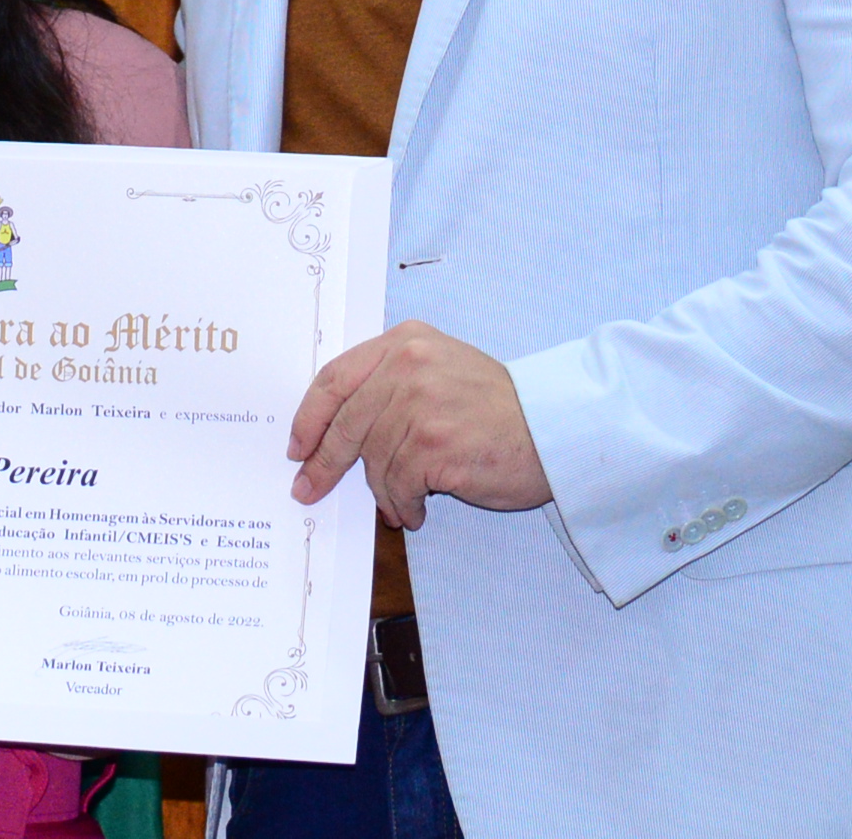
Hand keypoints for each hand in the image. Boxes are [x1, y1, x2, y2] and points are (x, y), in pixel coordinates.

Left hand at [287, 320, 552, 527]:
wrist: (554, 429)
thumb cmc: (498, 409)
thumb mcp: (440, 371)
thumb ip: (390, 385)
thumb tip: (334, 431)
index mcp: (404, 342)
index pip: (335, 378)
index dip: (309, 416)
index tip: (297, 445)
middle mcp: (407, 366)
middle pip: (344, 422)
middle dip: (322, 462)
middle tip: (308, 488)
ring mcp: (419, 404)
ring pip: (372, 460)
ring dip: (381, 491)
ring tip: (398, 503)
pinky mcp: (433, 444)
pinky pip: (396, 484)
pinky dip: (402, 504)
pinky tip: (416, 509)